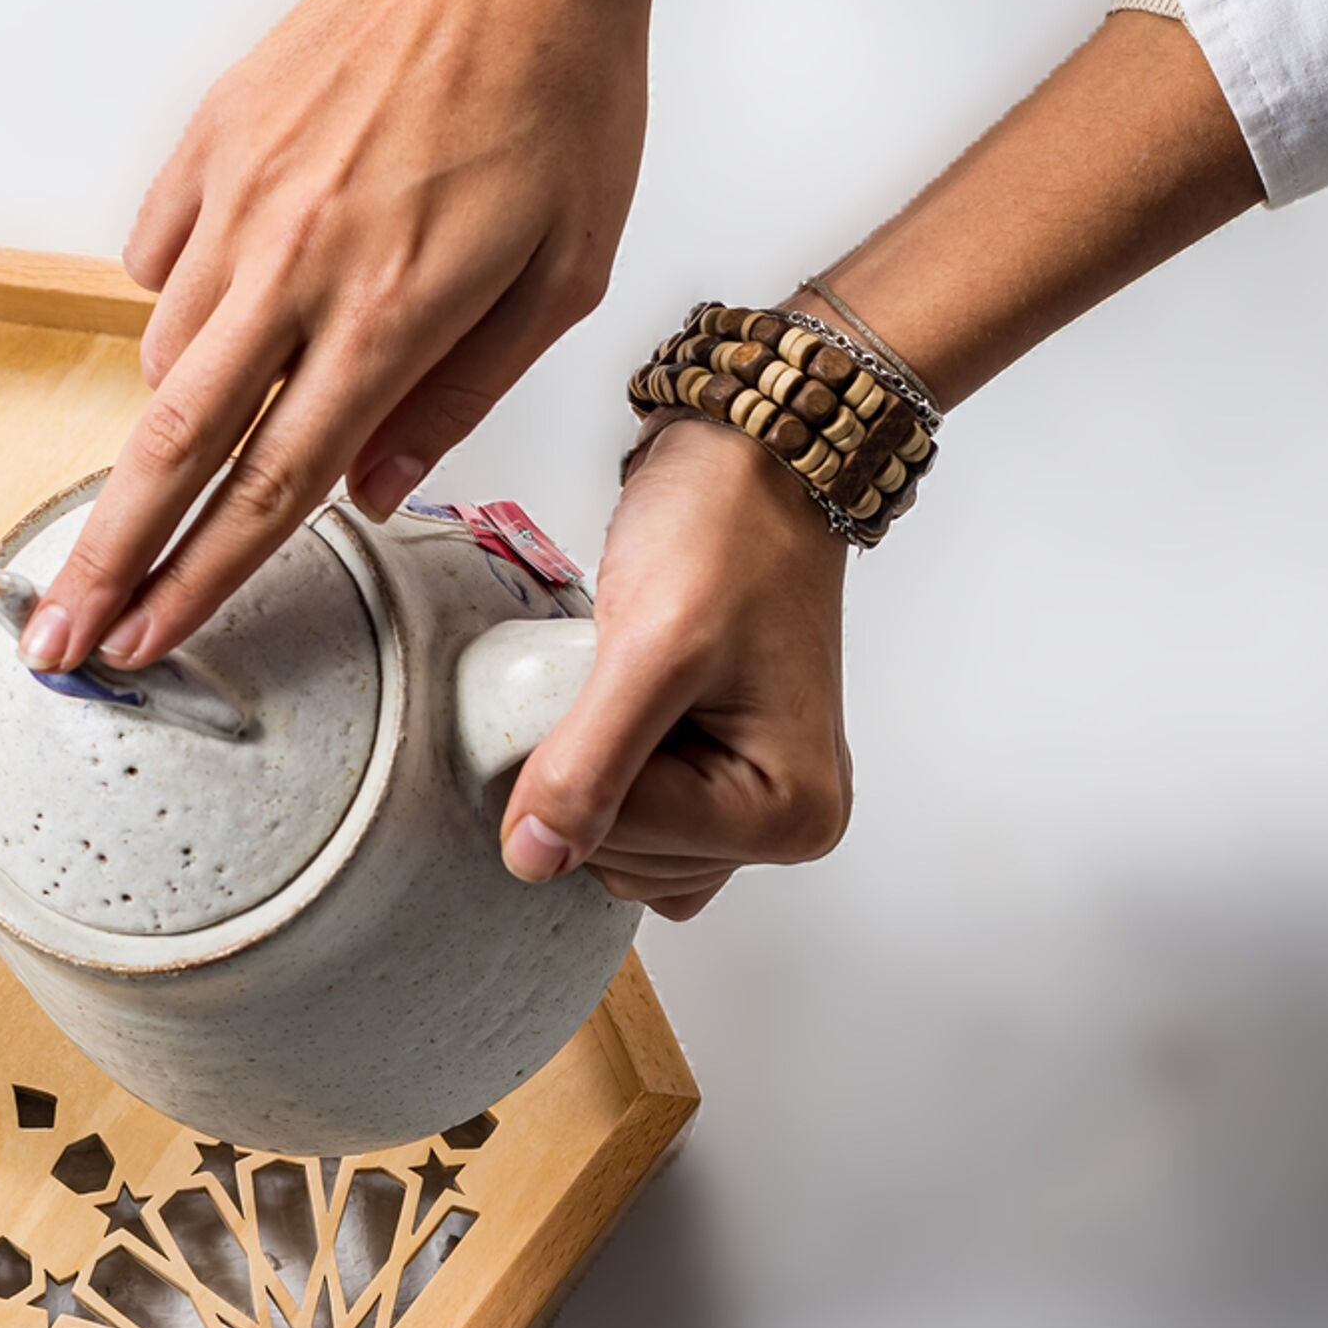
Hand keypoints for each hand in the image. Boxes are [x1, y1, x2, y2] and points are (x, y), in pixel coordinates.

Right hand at [25, 0, 654, 676]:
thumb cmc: (562, 100)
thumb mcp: (564, 278)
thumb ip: (460, 397)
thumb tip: (371, 489)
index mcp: (390, 311)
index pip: (272, 487)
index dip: (202, 582)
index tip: (150, 644)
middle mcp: (296, 261)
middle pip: (172, 448)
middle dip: (110, 561)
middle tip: (62, 639)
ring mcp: (241, 194)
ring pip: (164, 356)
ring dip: (171, 425)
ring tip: (198, 443)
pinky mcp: (211, 135)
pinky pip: (158, 256)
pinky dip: (179, 302)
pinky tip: (231, 301)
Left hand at [503, 417, 852, 919]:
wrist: (752, 464)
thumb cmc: (732, 534)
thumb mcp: (651, 650)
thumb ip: (589, 764)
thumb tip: (535, 858)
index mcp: (792, 815)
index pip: (627, 845)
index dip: (582, 768)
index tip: (603, 685)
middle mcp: (786, 824)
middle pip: (625, 862)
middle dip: (593, 774)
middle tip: (623, 677)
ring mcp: (750, 802)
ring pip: (618, 850)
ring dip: (594, 770)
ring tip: (631, 683)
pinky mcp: (714, 775)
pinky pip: (629, 818)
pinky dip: (603, 769)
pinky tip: (624, 706)